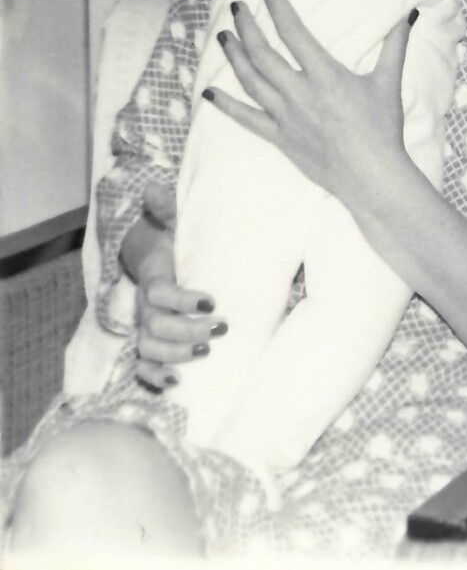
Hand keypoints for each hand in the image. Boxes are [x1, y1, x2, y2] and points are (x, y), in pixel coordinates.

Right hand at [132, 183, 225, 390]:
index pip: (159, 292)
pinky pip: (142, 365)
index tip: (213, 301)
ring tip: (206, 351)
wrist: (154, 253)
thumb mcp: (174, 220)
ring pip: (148, 347)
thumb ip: (168, 207)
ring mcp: (145, 324)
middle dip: (187, 329)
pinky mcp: (149, 340)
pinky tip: (176, 383)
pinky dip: (155, 377)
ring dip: (175, 354)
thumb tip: (153, 186)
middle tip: (221, 327)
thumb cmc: (172, 239)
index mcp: (153, 275)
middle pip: (155, 325)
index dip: (182, 300)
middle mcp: (144, 304)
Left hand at [202, 0, 412, 206]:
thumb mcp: (388, 83)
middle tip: (237, 6)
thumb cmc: (382, 130)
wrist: (372, 177)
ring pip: (250, 80)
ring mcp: (285, 117)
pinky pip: (246, 118)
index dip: (277, 5)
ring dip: (234, 56)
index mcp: (325, 75)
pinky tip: (208, 92)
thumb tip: (408, 14)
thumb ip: (395, 45)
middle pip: (262, 52)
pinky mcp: (279, 137)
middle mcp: (299, 93)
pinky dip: (225, 105)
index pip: (293, 31)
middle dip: (246, 26)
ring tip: (223, 36)